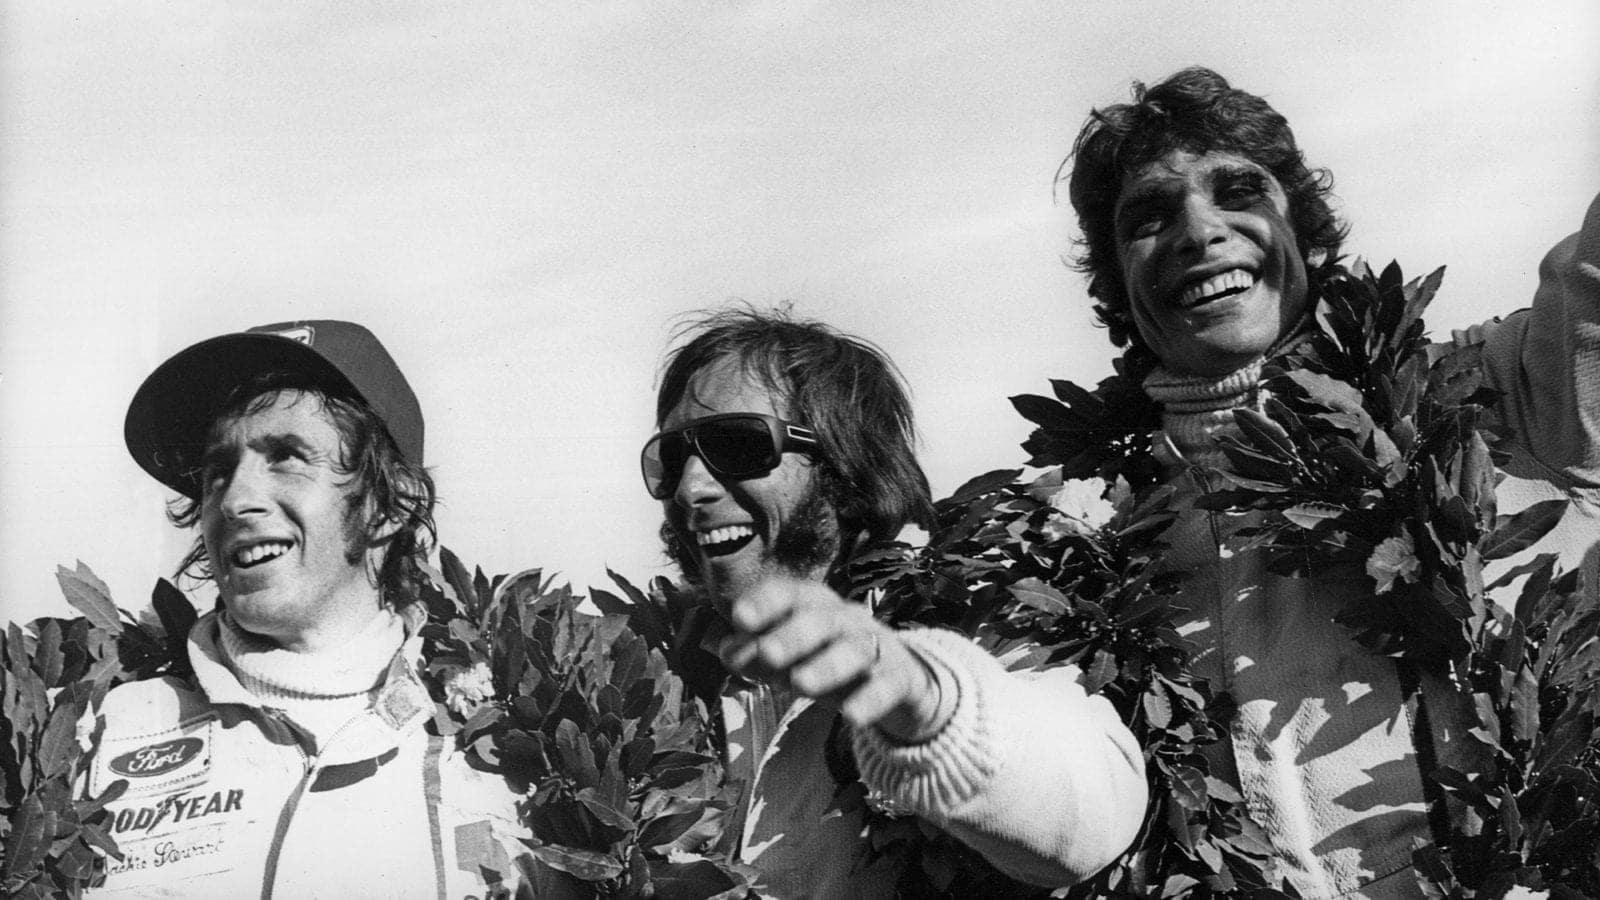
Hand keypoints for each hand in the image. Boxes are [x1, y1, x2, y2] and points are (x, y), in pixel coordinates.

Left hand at [717, 576, 946, 740]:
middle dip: (793, 635)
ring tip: (800, 684)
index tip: (740, 618)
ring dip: (827, 665)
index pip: (791, 594)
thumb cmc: (828, 661)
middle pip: (822, 619)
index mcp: (816, 607)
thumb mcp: (791, 659)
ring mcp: (876, 647)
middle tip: (768, 654)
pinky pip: (887, 686)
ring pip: (854, 650)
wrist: (896, 681)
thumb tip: (725, 650)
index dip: (766, 602)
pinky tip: (852, 716)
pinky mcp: (899, 678)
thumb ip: (756, 655)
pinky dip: (871, 700)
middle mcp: (846, 620)